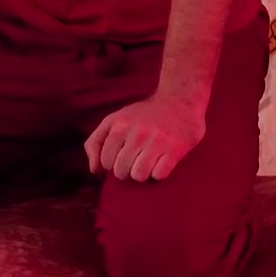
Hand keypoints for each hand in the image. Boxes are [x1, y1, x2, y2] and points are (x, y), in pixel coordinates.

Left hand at [85, 93, 206, 182]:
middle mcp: (137, 132)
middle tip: (137, 159)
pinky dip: (159, 173)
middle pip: (121, 171)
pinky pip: (159, 175)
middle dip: (127, 170)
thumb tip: (95, 171)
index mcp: (119, 124)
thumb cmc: (144, 115)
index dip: (112, 163)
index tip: (123, 155)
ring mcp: (157, 140)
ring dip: (143, 174)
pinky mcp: (175, 149)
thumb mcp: (115, 120)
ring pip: (139, 176)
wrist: (180, 100)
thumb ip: (96, 142)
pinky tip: (162, 162)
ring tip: (148, 162)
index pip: (105, 162)